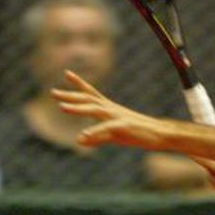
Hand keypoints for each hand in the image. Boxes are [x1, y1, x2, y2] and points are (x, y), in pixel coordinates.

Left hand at [51, 70, 167, 150]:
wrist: (162, 134)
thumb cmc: (139, 133)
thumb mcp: (114, 135)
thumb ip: (96, 137)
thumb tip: (79, 141)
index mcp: (110, 108)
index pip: (92, 93)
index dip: (79, 83)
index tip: (66, 73)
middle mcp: (112, 109)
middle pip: (88, 100)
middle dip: (70, 96)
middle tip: (53, 92)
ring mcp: (118, 117)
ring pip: (95, 109)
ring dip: (78, 108)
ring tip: (61, 107)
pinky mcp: (124, 127)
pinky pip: (106, 129)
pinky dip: (93, 132)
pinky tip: (81, 137)